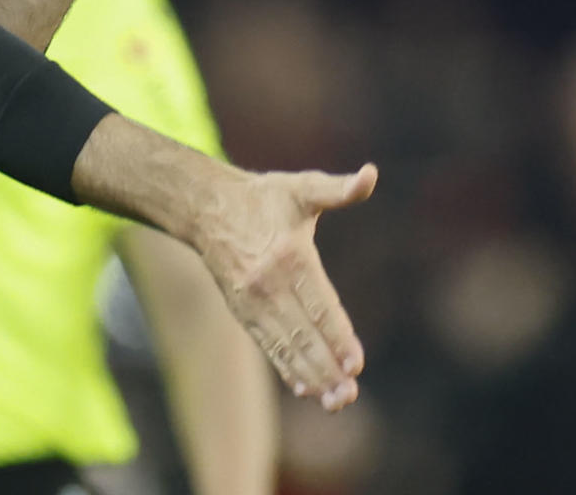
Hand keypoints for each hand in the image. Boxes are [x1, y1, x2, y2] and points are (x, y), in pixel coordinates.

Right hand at [196, 164, 376, 411]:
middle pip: (304, 333)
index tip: (356, 363)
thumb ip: (339, 189)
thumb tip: (371, 174)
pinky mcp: (242, 311)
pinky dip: (286, 368)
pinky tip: (305, 388)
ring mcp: (252, 301)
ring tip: (335, 402)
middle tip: (350, 394)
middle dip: (328, 367)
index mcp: (289, 255)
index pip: (319, 304)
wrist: (204, 207)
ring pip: (286, 345)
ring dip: (311, 376)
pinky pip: (268, 344)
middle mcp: (269, 284)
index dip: (338, 335)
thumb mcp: (302, 187)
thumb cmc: (263, 197)